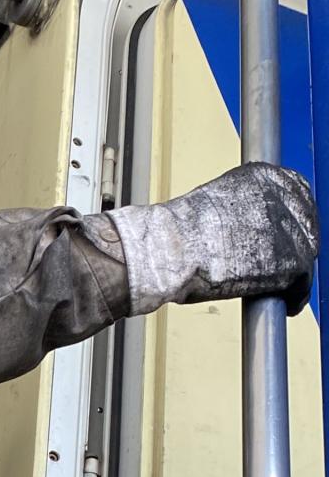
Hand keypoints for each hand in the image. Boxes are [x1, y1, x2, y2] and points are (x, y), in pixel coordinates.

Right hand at [109, 162, 317, 315]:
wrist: (171, 249)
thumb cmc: (177, 230)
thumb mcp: (214, 199)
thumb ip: (240, 206)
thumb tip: (248, 226)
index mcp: (261, 176)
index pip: (295, 189)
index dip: (292, 213)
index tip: (289, 226)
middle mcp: (280, 198)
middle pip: (306, 222)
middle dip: (296, 241)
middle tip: (280, 258)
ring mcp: (289, 230)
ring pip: (305, 253)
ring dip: (294, 268)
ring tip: (279, 282)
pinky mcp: (292, 262)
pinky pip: (302, 283)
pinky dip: (294, 294)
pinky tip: (285, 300)